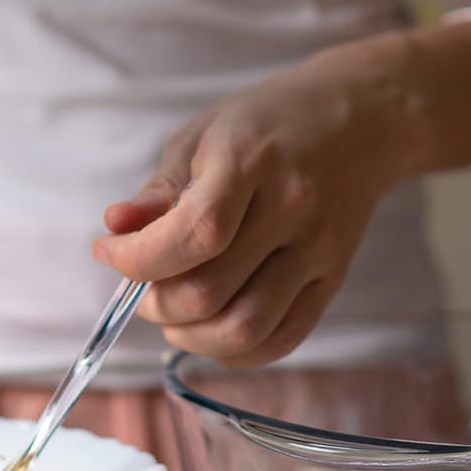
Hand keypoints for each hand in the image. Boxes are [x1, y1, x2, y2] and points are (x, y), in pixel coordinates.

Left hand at [93, 35, 416, 368]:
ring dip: (191, 335)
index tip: (110, 253)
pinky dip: (235, 351)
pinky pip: (282, 340)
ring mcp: (318, 251)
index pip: (193, 235)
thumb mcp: (202, 137)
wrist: (361, 120)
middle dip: (156, 303)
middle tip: (141, 288)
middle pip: (210, 292)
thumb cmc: (269, 124)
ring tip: (173, 313)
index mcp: (251, 162)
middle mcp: (291, 210)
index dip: (139, 260)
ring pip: (244, 329)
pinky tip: (212, 327)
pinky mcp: (333, 281)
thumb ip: (159, 191)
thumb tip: (115, 230)